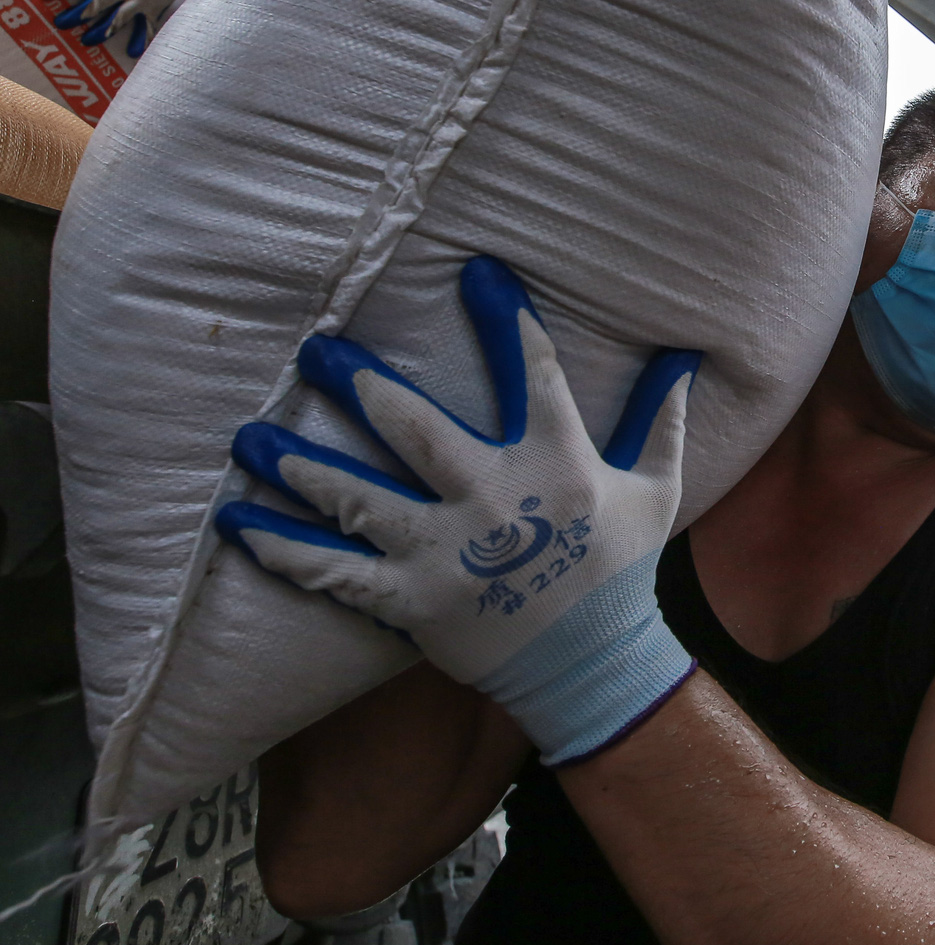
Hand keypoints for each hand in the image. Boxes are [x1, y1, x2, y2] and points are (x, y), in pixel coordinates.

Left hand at [37, 0, 210, 56]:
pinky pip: (145, 29)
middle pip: (96, 5)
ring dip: (100, 32)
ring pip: (116, 21)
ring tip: (86, 42)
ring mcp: (138, 1)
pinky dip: (139, 41)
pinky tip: (130, 54)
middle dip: (76, 16)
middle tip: (59, 24)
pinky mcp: (152, 10)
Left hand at [215, 256, 701, 764]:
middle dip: (363, 384)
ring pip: (358, 498)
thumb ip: (661, 419)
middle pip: (416, 429)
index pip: (535, 374)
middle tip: (317, 350)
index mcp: (558, 465)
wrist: (594, 671)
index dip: (505, 320)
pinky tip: (240, 522)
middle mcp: (495, 500)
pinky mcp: (412, 601)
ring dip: (300, 465)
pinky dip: (284, 549)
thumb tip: (684, 355)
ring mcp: (447, 554)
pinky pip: (336, 573)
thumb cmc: (622, 573)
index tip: (476, 273)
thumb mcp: (655, 490)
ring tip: (250, 436)